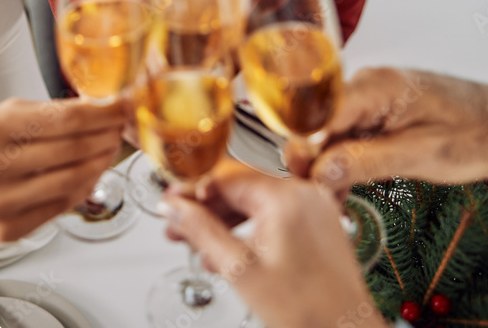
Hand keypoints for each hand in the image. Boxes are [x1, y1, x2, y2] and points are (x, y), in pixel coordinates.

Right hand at [0, 97, 124, 241]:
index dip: (102, 113)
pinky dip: (83, 189)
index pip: (65, 119)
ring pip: (72, 180)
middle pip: (73, 150)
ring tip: (110, 150)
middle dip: (106, 136)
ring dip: (101, 163)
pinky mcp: (10, 229)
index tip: (122, 107)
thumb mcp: (0, 117)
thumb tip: (95, 107)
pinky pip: (61, 207)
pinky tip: (91, 175)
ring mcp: (2, 202)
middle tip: (121, 128)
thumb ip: (46, 113)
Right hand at [161, 160, 383, 327]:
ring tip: (195, 241)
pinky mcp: (317, 225)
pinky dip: (247, 228)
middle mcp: (304, 194)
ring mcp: (313, 208)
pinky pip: (273, 215)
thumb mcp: (240, 270)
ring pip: (254, 202)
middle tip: (176, 224)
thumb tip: (173, 208)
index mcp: (286, 197)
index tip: (169, 200)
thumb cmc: (308, 311)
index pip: (225, 176)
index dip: (190, 189)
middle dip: (203, 208)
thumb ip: (201, 231)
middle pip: (239, 188)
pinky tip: (226, 250)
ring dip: (222, 220)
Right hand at [288, 67, 487, 191]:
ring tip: (331, 203)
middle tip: (319, 200)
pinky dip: (342, 162)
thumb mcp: (422, 155)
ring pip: (330, 134)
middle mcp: (365, 86)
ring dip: (326, 167)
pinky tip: (341, 189)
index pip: (321, 113)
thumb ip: (368, 161)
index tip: (301, 180)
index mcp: (377, 87)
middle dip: (312, 162)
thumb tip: (320, 171)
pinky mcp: (374, 113)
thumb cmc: (477, 135)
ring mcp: (368, 99)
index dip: (304, 147)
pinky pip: (346, 136)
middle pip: (319, 124)